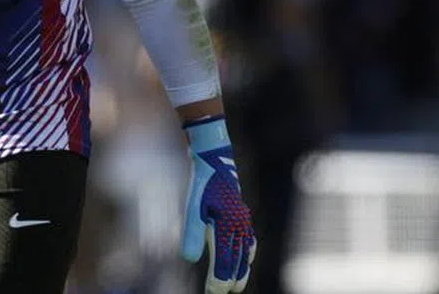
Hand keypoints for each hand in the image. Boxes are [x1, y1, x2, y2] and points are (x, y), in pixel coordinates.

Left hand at [180, 116, 255, 292]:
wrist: (214, 157)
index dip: (219, 281)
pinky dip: (246, 254)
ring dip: (240, 270)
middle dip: (231, 281)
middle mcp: (240, 226)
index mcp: (229, 227)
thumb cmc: (202, 182)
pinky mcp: (241, 214)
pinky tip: (244, 258)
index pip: (226, 263)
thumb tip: (190, 259)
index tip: (213, 293)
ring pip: (245, 253)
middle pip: (238, 262)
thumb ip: (192, 233)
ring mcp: (243, 220)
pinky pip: (248, 240)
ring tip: (234, 284)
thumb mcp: (193, 206)